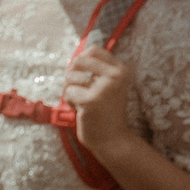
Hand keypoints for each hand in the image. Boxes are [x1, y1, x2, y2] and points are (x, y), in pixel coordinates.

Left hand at [63, 44, 135, 161]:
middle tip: (78, 88)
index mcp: (121, 70)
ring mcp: (104, 88)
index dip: (81, 60)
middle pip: (79, 60)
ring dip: (71, 91)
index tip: (83, 76)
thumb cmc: (105, 111)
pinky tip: (82, 111)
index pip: (94, 50)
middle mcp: (116, 75)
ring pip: (70, 77)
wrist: (113, 140)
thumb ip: (95, 70)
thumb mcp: (107, 85)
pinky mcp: (91, 101)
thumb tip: (77, 56)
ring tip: (83, 102)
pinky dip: (71, 103)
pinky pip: (68, 93)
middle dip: (72, 74)